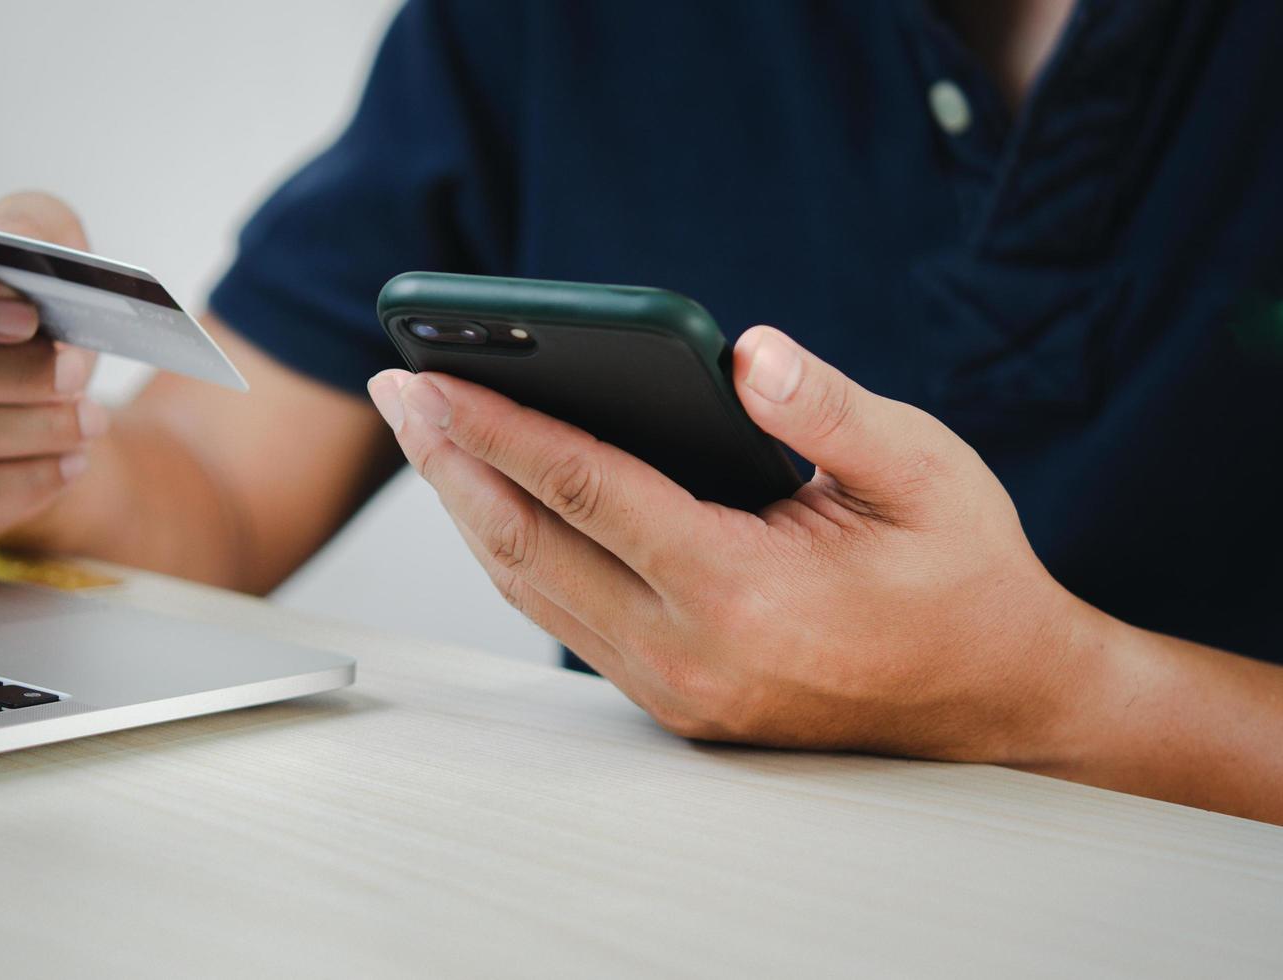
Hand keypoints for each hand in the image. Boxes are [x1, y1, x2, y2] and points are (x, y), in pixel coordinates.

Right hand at [0, 192, 106, 544]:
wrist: (10, 386)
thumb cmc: (12, 304)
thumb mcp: (33, 244)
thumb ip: (28, 226)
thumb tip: (15, 244)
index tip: (27, 317)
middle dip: (12, 374)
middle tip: (75, 377)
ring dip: (32, 431)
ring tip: (88, 422)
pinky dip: (24, 482)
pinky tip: (67, 463)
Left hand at [367, 326, 1098, 765]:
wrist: (996, 704)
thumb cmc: (964, 580)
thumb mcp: (925, 474)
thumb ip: (830, 410)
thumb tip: (743, 351)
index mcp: (742, 591)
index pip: (586, 491)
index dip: (498, 427)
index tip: (430, 377)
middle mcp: (688, 652)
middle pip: (527, 545)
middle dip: (451, 462)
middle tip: (397, 389)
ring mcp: (672, 689)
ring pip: (531, 590)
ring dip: (470, 508)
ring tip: (428, 435)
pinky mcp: (670, 701)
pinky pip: (562, 618)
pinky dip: (515, 553)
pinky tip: (493, 500)